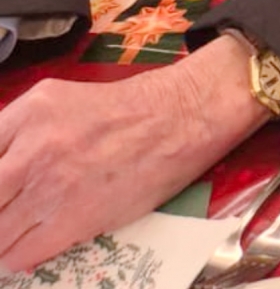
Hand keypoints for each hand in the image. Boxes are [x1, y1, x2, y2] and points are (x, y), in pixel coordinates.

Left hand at [0, 35, 267, 270]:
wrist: (182, 120)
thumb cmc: (125, 113)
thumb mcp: (58, 104)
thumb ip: (16, 135)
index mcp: (29, 110)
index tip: (4, 191)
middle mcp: (31, 146)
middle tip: (11, 208)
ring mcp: (49, 185)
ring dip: (6, 234)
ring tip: (25, 225)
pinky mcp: (69, 220)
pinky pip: (18, 254)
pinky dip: (22, 252)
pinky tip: (39, 238)